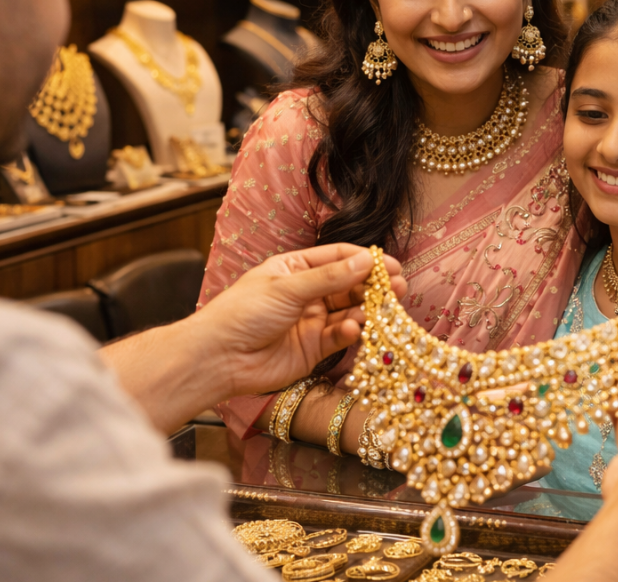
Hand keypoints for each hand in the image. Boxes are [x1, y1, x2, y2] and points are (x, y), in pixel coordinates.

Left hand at [195, 244, 406, 398]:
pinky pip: (339, 337)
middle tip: (398, 288)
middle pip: (348, 286)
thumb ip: (330, 277)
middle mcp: (306, 293)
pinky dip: (350, 332)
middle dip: (374, 287)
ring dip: (367, 310)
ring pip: (348, 312)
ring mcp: (310, 321)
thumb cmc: (243, 313)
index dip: (366, 261)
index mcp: (295, 268)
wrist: (219, 357)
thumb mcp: (288, 287)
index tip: (391, 265)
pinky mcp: (313, 349)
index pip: (338, 258)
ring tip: (385, 309)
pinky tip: (354, 329)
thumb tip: (367, 260)